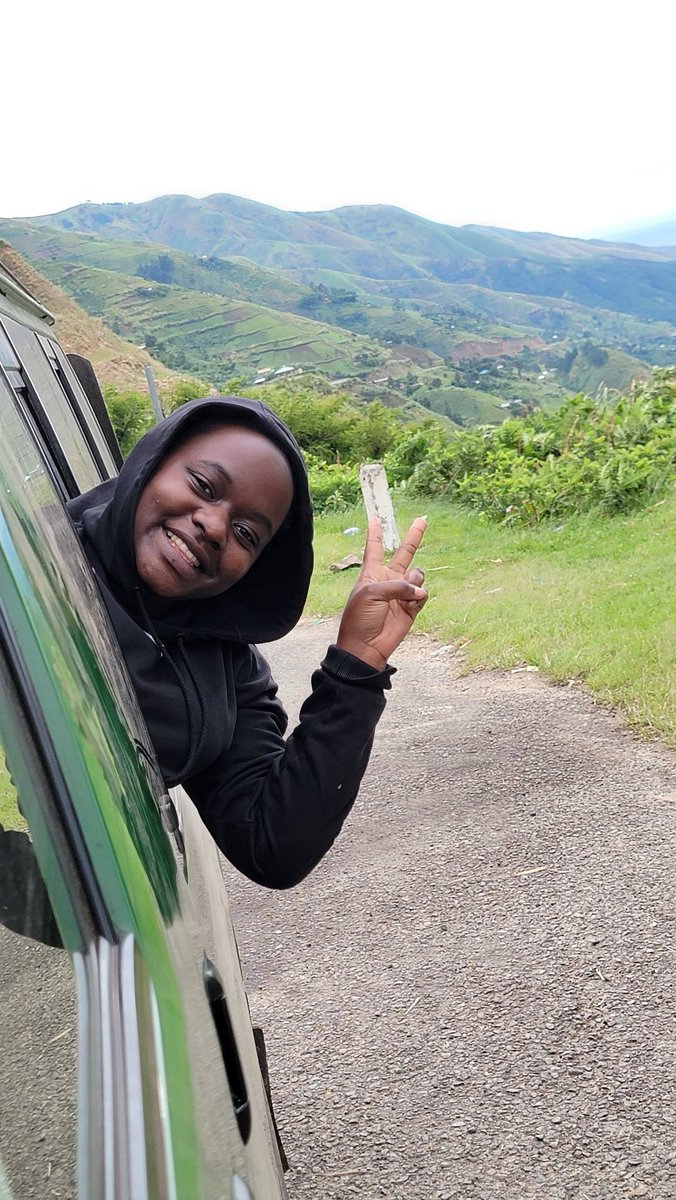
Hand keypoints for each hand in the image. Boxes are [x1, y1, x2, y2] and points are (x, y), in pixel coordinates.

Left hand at [336, 516, 427, 669]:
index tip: (375, 518)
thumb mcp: (372, 593)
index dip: (374, 533)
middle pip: (404, 553)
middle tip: (423, 519)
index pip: (373, 548)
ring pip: (418, 575)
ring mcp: (401, 593)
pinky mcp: (412, 607)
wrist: (366, 646)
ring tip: (406, 596)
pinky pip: (423, 594)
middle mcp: (388, 579)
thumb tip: (420, 591)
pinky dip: (418, 598)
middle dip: (414, 537)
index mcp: (372, 573)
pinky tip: (410, 606)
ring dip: (414, 582)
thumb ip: (397, 585)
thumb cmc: (360, 617)